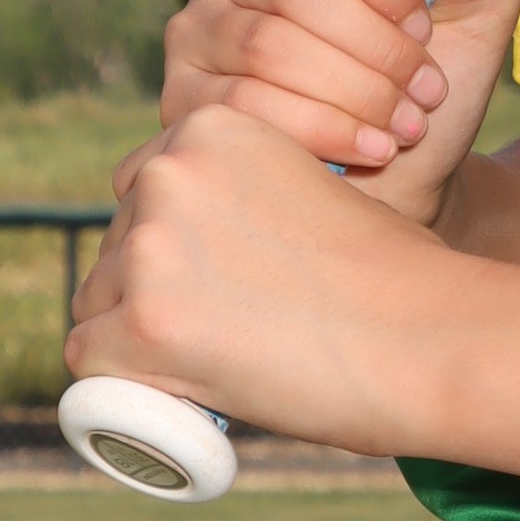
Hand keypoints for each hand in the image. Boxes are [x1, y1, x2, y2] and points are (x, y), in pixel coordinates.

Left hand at [67, 102, 465, 452]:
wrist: (430, 336)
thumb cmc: (393, 278)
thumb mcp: (312, 191)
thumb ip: (251, 200)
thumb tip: (209, 254)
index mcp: (213, 127)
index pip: (143, 190)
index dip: (171, 242)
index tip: (209, 281)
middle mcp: (170, 174)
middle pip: (116, 247)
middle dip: (152, 290)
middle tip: (223, 332)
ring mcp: (152, 248)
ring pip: (99, 304)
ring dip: (139, 338)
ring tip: (216, 363)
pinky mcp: (144, 322)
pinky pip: (89, 360)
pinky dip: (121, 385)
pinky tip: (173, 393)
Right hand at [160, 0, 519, 225]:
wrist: (404, 173)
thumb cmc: (429, 73)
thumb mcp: (477, 6)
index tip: (422, 23)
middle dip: (378, 47)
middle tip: (425, 90)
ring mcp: (198, 28)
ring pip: (271, 49)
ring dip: (357, 93)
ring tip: (406, 123)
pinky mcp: (185, 97)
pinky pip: (246, 107)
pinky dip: (324, 131)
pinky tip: (372, 149)